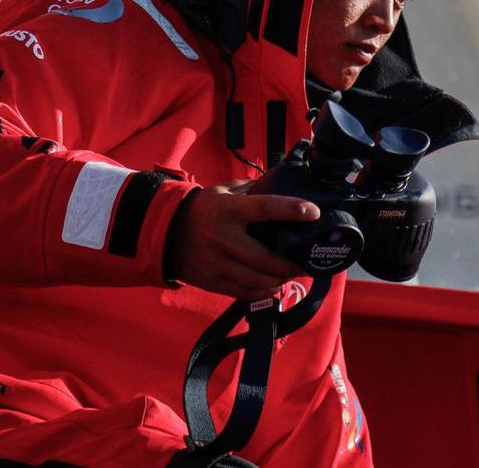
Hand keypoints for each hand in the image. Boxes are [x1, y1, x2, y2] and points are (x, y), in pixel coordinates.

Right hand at [165, 180, 317, 299]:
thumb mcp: (223, 191)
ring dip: (279, 280)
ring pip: (256, 280)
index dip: (291, 210)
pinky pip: (244, 292)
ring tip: (291, 274)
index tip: (313, 212)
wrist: (166, 232)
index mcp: (228, 210)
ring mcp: (216, 262)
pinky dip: (264, 292)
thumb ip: (252, 190)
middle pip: (264, 258)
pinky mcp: (212, 281)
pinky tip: (274, 286)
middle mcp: (223, 238)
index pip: (265, 208)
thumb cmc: (203, 209)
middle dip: (290, 264)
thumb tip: (284, 186)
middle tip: (304, 263)